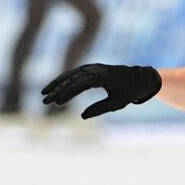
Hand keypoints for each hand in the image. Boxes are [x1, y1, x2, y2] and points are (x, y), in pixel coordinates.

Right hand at [40, 63, 161, 118]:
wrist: (140, 78)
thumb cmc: (129, 92)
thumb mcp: (117, 103)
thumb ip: (100, 109)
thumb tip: (83, 116)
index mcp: (102, 76)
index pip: (80, 84)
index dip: (67, 93)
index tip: (57, 103)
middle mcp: (94, 69)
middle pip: (71, 79)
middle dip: (57, 90)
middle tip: (45, 101)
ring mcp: (91, 68)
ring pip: (70, 75)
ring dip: (56, 84)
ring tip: (44, 95)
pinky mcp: (89, 70)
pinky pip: (73, 75)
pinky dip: (63, 81)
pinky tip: (53, 89)